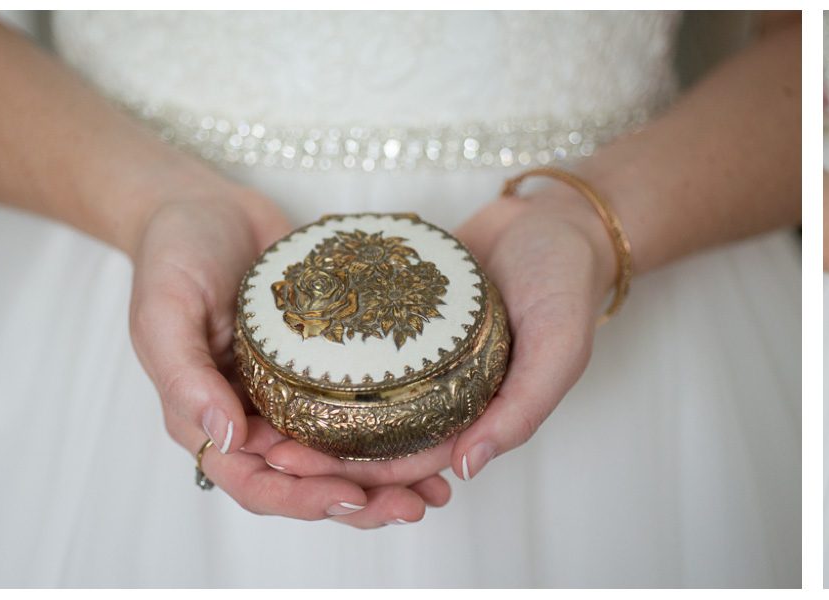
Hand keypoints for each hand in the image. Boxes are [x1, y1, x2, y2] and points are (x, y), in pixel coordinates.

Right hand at [127, 190, 446, 526]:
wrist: (205, 204)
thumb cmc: (172, 253)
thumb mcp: (163, 309)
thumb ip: (185, 375)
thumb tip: (225, 437)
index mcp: (207, 418)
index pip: (255, 482)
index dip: (302, 498)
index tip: (351, 498)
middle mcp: (252, 416)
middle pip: (309, 480)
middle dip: (362, 501)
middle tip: (418, 503)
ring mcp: (290, 394)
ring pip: (341, 454)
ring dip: (388, 477)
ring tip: (438, 486)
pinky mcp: (324, 366)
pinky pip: (362, 407)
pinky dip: (397, 427)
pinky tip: (441, 430)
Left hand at [264, 188, 613, 486]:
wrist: (556, 218)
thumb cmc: (566, 282)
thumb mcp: (562, 346)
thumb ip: (525, 407)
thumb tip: (467, 468)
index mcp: (479, 411)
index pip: (413, 458)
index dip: (361, 474)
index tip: (304, 469)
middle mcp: (444, 389)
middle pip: (378, 434)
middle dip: (325, 451)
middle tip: (267, 446)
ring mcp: (420, 352)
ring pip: (362, 394)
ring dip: (316, 407)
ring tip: (262, 404)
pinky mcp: (401, 312)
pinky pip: (361, 340)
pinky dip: (328, 351)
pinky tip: (283, 347)